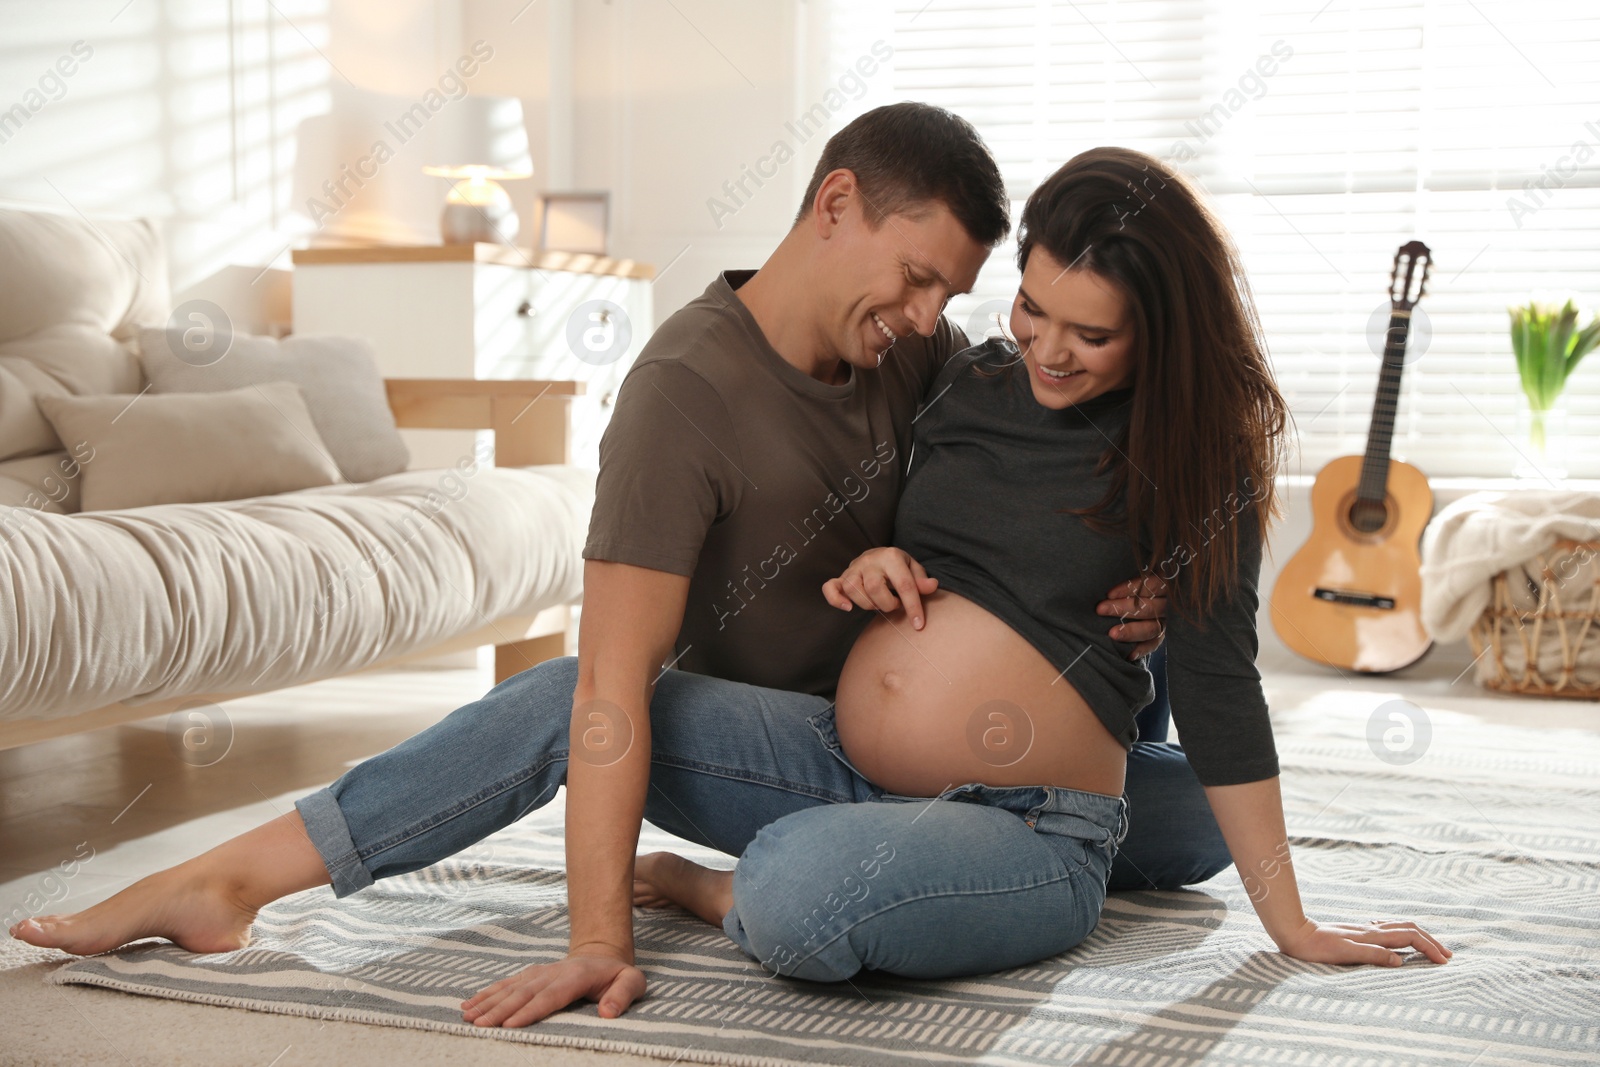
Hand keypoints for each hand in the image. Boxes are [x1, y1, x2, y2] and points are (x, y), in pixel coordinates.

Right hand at [461, 946, 646, 1027]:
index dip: (530, 1010)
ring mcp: (538, 972)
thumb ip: (623, 996)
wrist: (603, 955)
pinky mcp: (529, 975)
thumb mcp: (633, 982)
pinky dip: (486, 994)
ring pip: (509, 988)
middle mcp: (552, 972)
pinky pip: (505, 985)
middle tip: (479, 1025)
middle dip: (500, 1010)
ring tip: (467, 1016)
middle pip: (523, 993)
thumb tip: (608, 1012)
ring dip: (487, 1002)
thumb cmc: (618, 976)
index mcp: (576, 976)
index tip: (510, 1024)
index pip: (550, 996)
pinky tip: (468, 1004)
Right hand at [822, 548, 938, 629]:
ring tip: (878, 603)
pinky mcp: (841, 577)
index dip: (913, 607)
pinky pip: (830, 588)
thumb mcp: (914, 569)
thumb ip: (921, 580)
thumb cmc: (898, 566)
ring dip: (868, 604)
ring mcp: (853, 568)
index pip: (904, 584)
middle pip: (874, 588)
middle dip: (887, 604)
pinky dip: (836, 600)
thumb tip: (932, 586)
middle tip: (894, 606)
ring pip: (854, 590)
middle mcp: (870, 560)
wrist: (879, 555)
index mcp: (891, 556)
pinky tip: (848, 608)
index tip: (919, 625)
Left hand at [1097, 575, 1168, 658]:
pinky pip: (1153, 644)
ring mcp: (1166, 622)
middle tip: (1100, 609)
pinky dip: (1141, 649)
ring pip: (1152, 627)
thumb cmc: (1130, 587)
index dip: (1130, 588)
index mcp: (1164, 584)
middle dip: (1123, 608)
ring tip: (1112, 634)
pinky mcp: (1161, 637)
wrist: (1140, 606)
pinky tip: (1128, 654)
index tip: (1109, 593)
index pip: (1150, 585)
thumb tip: (1103, 576)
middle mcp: (1167, 604)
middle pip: (1149, 607)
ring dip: (1131, 631)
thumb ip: (1127, 576)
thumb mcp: (1134, 577)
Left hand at [1275, 917, 1451, 966]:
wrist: (1295, 933)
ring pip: (1400, 927)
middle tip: (1447, 955)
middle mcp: (1371, 929)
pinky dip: (1402, 932)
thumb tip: (1400, 962)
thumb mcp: (1345, 953)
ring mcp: (1364, 928)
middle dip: (1431, 941)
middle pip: (1410, 929)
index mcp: (1372, 935)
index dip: (1429, 948)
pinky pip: (1387, 928)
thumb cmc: (1317, 948)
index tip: (1444, 961)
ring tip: (1431, 947)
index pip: (1410, 938)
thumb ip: (1373, 955)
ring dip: (1419, 936)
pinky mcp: (1357, 931)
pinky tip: (1398, 938)